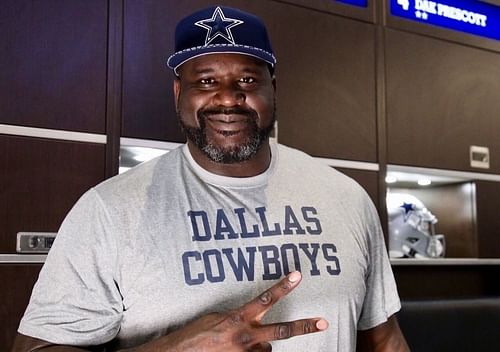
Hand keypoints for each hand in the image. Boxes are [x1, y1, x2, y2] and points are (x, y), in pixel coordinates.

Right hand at [152, 271, 327, 351]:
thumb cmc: (195, 334)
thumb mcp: (216, 318)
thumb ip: (237, 317)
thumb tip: (251, 320)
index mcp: (238, 318)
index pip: (265, 298)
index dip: (282, 286)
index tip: (297, 276)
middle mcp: (246, 336)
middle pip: (281, 330)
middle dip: (304, 327)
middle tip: (323, 323)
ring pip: (267, 350)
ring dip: (259, 348)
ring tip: (240, 346)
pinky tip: (238, 351)